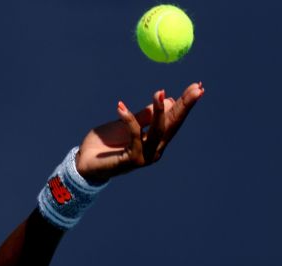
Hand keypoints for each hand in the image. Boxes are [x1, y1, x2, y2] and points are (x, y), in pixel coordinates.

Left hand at [76, 82, 204, 182]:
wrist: (83, 162)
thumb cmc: (104, 145)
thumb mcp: (124, 125)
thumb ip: (143, 116)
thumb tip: (166, 99)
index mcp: (155, 141)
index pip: (173, 120)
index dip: (185, 105)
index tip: (198, 87)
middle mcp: (154, 150)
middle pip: (172, 125)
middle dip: (184, 106)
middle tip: (196, 88)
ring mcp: (144, 157)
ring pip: (157, 131)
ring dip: (159, 111)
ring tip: (159, 92)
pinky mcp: (131, 161)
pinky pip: (134, 135)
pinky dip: (129, 120)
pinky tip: (120, 107)